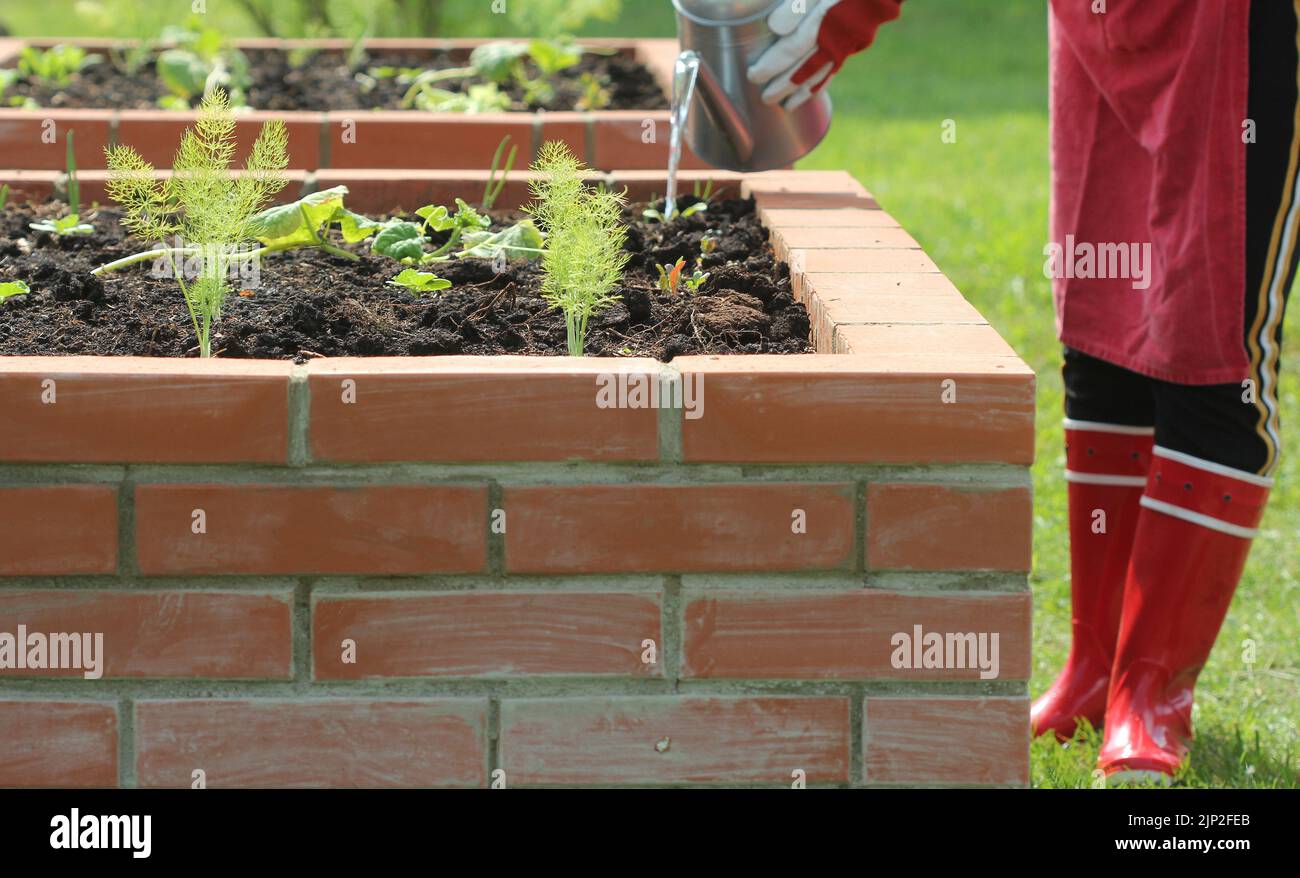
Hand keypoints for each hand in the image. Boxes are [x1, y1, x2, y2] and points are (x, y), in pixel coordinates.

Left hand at [747, 0, 902, 109]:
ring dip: (801, 92)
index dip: (770, 65)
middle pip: (802, 70)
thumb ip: (797, 6)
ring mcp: (846, 46)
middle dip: (782, 86)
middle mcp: (834, 41)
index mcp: (823, 25)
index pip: (790, 50)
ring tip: (787, 106)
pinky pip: (834, 70)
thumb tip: (774, 27)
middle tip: (765, 100)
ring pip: (819, 75)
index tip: (753, 76)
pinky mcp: (855, 44)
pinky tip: (811, 91)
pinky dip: (820, 83)